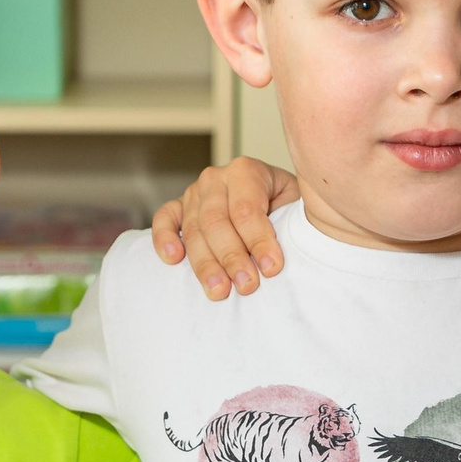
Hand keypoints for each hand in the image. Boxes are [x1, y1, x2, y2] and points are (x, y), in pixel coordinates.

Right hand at [152, 157, 297, 298]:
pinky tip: (173, 259)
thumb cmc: (287, 207)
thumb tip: (293, 246)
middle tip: (247, 286)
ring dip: (205, 263)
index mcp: (246, 171)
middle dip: (232, 257)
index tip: (272, 268)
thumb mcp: (297, 206)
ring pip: (194, 230)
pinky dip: (164, 238)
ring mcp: (194, 193)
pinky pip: (164, 219)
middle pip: (217, 222)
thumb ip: (292, 219)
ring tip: (219, 290)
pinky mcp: (179, 208)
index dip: (259, 240)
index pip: (246, 209)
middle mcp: (216, 179)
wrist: (274, 199)